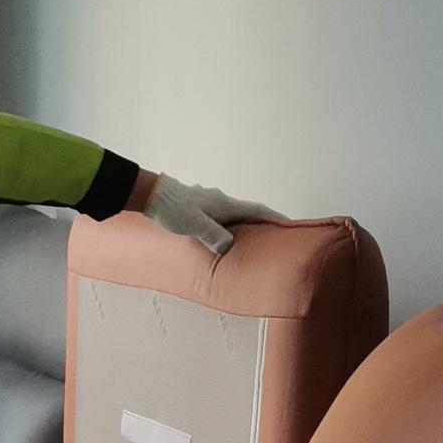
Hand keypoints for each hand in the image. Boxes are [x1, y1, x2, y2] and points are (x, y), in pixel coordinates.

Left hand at [144, 176, 284, 257]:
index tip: (290, 225)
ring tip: (251, 238)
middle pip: (248, 212)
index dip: (275, 219)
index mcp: (225, 205)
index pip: (257, 211)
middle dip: (263, 223)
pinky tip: (222, 233)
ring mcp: (210, 202)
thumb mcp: (194, 225)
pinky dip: (228, 225)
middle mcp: (221, 201)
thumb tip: (228, 247)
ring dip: (245, 224)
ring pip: (234, 214)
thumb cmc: (172, 209)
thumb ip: (213, 235)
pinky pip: (221, 216)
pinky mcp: (200, 206)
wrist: (152, 195)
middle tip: (275, 234)